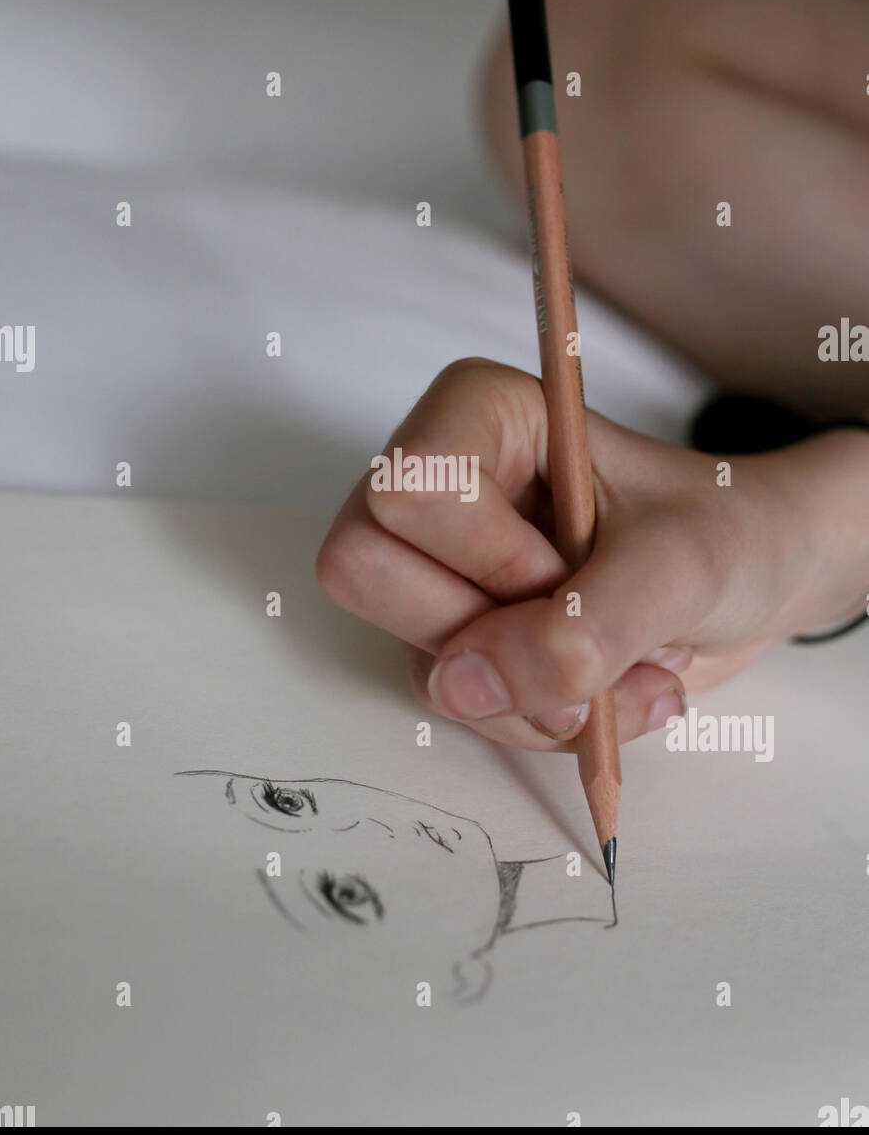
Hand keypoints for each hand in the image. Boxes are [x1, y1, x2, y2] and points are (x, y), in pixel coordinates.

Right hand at [317, 358, 859, 750]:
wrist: (765, 579)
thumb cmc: (730, 534)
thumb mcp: (676, 569)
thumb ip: (579, 628)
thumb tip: (462, 685)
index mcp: (479, 416)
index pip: (406, 493)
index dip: (488, 557)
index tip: (571, 565)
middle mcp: (441, 484)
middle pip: (368, 573)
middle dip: (496, 634)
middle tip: (589, 625)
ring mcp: (445, 566)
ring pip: (419, 659)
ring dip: (540, 694)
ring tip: (628, 667)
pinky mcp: (464, 635)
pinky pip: (462, 706)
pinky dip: (548, 718)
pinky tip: (611, 690)